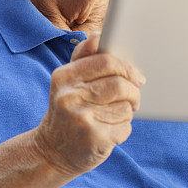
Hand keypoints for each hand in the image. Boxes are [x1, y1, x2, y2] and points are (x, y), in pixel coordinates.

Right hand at [32, 31, 145, 176]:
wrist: (51, 152)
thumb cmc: (68, 109)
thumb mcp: (68, 82)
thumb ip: (84, 57)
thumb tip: (98, 35)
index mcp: (64, 77)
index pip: (106, 61)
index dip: (126, 68)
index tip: (136, 76)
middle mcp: (70, 97)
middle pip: (120, 85)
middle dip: (133, 91)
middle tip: (134, 97)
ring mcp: (81, 119)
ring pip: (125, 106)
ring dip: (127, 111)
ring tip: (114, 115)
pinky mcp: (95, 139)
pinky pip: (125, 127)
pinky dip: (123, 128)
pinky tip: (109, 130)